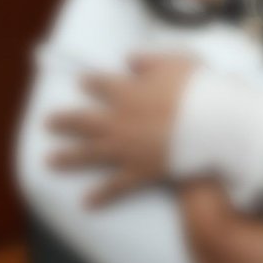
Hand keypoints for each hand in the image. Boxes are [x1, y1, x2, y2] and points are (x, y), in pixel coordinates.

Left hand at [46, 53, 196, 206]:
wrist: (214, 124)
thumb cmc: (198, 90)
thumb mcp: (175, 62)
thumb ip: (149, 59)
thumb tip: (129, 59)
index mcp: (127, 91)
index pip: (100, 84)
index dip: (90, 82)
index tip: (81, 83)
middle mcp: (119, 120)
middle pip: (83, 120)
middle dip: (64, 121)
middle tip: (48, 123)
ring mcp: (126, 148)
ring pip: (89, 153)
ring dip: (67, 157)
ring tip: (48, 161)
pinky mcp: (140, 171)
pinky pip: (115, 186)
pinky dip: (100, 195)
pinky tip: (85, 202)